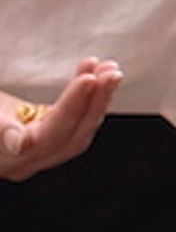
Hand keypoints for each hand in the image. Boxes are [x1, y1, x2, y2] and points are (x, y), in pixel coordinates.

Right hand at [0, 58, 120, 178]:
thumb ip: (1, 127)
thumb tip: (19, 142)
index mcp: (7, 156)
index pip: (48, 134)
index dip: (70, 107)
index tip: (87, 79)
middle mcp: (26, 162)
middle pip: (71, 136)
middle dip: (94, 101)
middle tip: (108, 70)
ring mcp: (40, 156)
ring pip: (79, 132)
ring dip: (98, 99)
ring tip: (108, 68)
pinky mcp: (50, 142)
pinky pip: (77, 124)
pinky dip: (89, 99)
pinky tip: (95, 72)